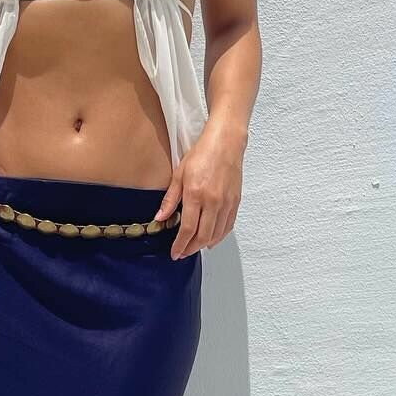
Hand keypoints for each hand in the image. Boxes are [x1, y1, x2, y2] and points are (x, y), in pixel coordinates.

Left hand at [154, 122, 244, 258]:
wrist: (226, 142)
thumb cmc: (202, 153)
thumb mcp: (179, 174)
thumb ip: (170, 200)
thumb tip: (160, 218)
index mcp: (196, 195)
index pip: (188, 229)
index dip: (180, 245)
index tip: (175, 253)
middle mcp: (213, 202)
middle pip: (203, 236)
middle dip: (191, 248)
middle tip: (182, 253)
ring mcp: (226, 203)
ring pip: (216, 234)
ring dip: (204, 245)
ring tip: (194, 247)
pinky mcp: (235, 201)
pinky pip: (228, 226)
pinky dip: (219, 236)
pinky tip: (211, 239)